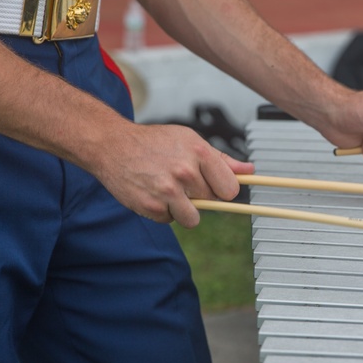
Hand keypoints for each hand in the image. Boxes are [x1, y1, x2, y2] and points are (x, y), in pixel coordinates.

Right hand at [93, 123, 254, 227]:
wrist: (112, 145)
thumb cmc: (154, 142)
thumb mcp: (189, 141)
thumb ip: (220, 160)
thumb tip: (249, 171)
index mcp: (199, 152)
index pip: (230, 188)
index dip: (224, 189)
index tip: (216, 186)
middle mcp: (185, 172)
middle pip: (211, 202)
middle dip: (198, 194)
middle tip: (179, 179)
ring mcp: (167, 191)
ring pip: (193, 218)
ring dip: (183, 209)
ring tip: (168, 190)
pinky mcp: (150, 206)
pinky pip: (169, 221)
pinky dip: (162, 212)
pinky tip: (152, 193)